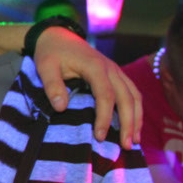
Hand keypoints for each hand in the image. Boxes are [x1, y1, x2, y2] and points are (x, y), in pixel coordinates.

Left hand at [33, 27, 141, 148]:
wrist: (58, 36)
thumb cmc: (51, 53)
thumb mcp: (45, 67)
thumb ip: (52, 86)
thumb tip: (61, 108)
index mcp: (95, 67)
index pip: (106, 95)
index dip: (104, 117)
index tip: (99, 137)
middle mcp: (112, 69)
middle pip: (128, 98)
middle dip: (129, 123)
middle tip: (126, 146)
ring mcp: (117, 71)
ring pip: (135, 96)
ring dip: (137, 119)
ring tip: (134, 141)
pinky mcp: (117, 75)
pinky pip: (132, 93)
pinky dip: (136, 110)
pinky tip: (134, 126)